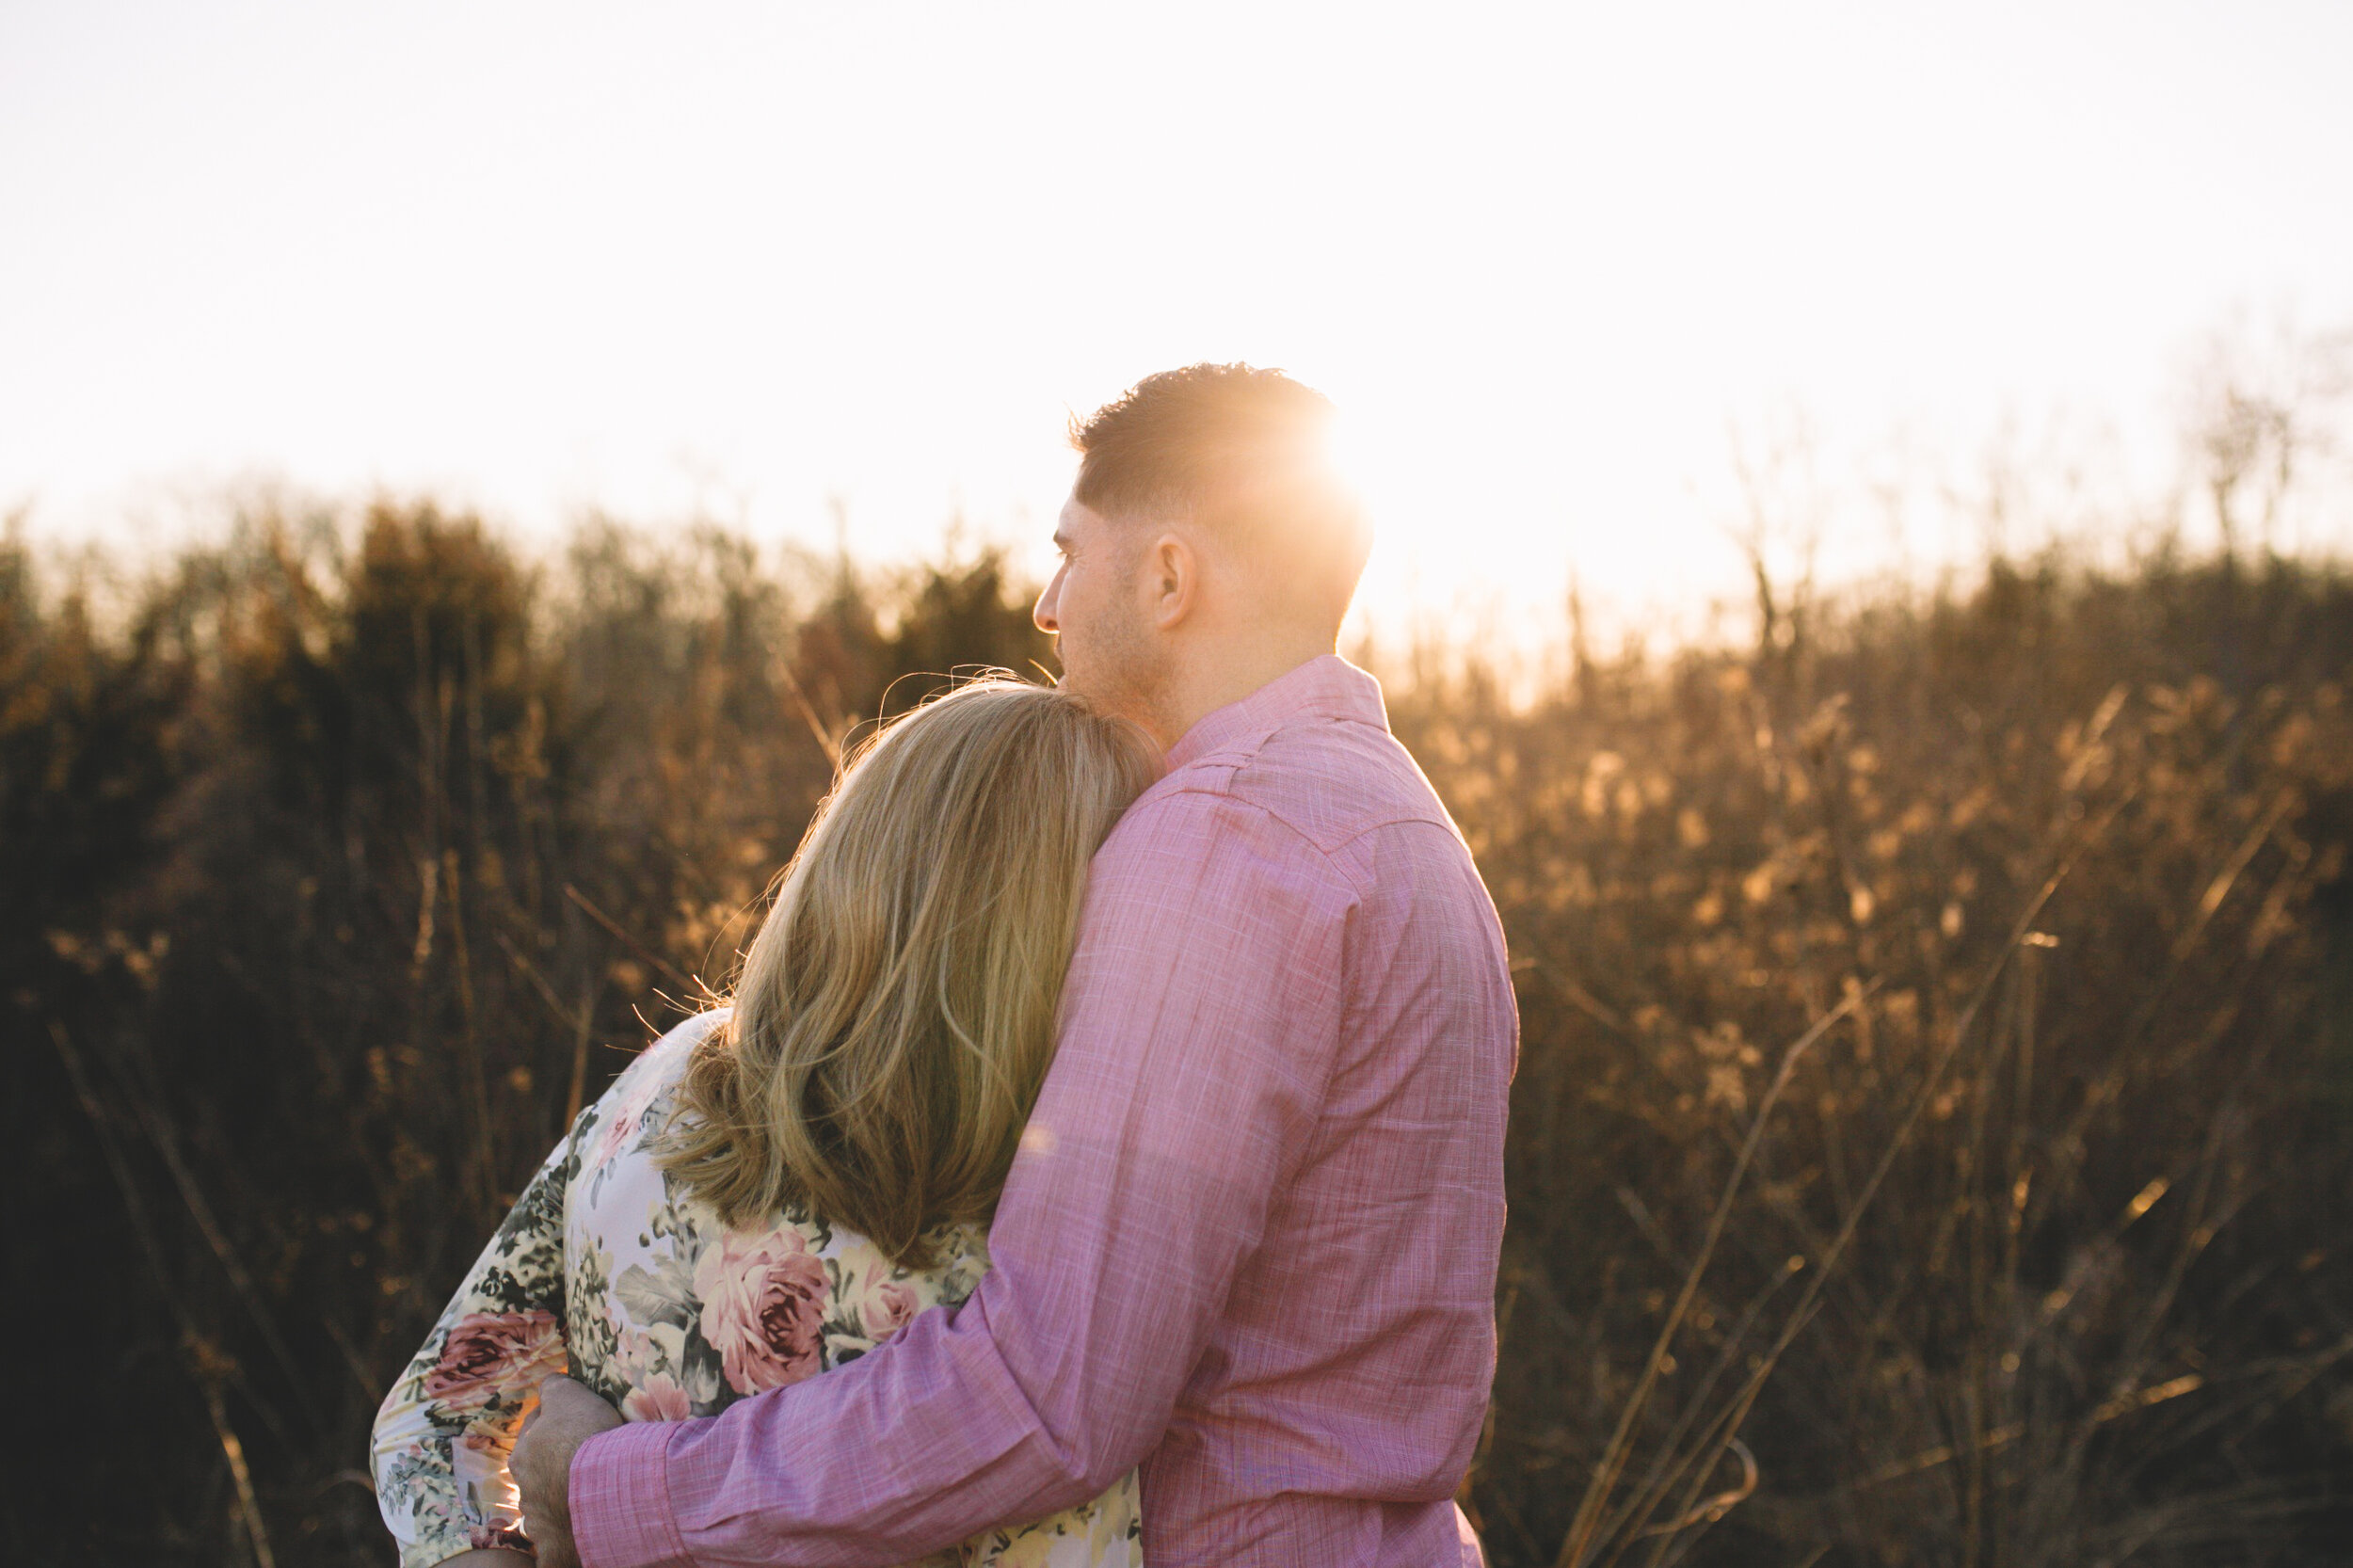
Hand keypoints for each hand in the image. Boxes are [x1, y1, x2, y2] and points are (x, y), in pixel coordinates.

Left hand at [511, 1374, 623, 1567]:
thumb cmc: (583, 1439)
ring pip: (548, 1497)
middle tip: (582, 1452)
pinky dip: (572, 1518)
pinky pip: (561, 1527)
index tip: (575, 1416)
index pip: (535, 1426)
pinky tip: (588, 1512)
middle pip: (538, 1465)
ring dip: (563, 1490)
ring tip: (589, 1486)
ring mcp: (538, 1515)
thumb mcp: (569, 1396)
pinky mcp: (555, 1541)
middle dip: (554, 1458)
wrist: (600, 1496)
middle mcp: (524, 1485)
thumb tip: (550, 1382)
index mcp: (523, 1451)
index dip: (555, 1417)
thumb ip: (555, 1387)